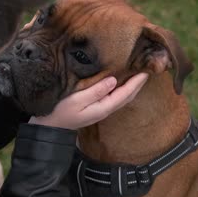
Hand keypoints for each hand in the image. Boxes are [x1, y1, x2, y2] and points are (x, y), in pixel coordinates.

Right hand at [29, 73, 148, 129]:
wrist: (49, 127)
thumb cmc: (60, 112)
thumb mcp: (76, 100)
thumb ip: (95, 91)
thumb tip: (114, 80)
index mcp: (103, 107)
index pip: (125, 93)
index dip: (136, 82)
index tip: (146, 70)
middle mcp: (105, 109)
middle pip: (127, 96)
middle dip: (138, 84)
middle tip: (148, 69)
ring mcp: (101, 109)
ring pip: (122, 96)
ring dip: (132, 86)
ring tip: (138, 73)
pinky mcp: (96, 106)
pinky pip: (114, 96)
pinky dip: (122, 88)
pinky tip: (121, 80)